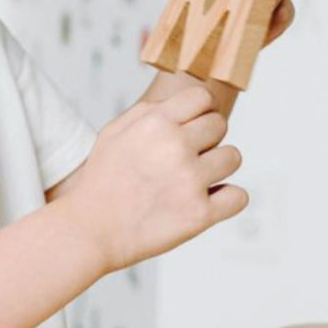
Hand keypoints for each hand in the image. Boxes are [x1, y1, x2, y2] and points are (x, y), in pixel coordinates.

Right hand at [62, 86, 247, 273]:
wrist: (89, 230)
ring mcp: (190, 181)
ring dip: (218, 167)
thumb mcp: (114, 131)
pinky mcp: (199, 214)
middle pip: (220, 125)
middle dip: (208, 139)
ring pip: (233, 157)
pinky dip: (227, 199)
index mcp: (156, 122)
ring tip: (194, 179)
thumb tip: (182, 103)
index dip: (201, 110)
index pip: (203, 97)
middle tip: (188, 157)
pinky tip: (208, 201)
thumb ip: (149, 111)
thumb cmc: (100, 180)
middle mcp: (176, 147)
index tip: (194, 125)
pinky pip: (238, 197)